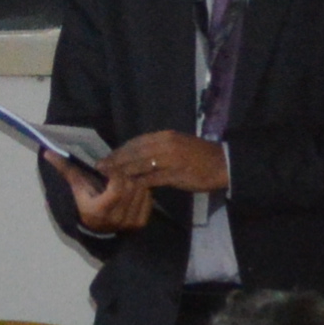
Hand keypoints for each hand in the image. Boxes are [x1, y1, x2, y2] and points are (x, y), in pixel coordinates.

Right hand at [52, 150, 151, 233]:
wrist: (96, 229)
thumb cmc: (85, 203)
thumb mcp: (76, 188)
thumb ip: (67, 169)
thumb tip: (48, 153)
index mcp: (101, 210)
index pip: (118, 186)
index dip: (115, 172)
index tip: (105, 167)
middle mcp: (118, 218)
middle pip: (132, 185)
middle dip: (124, 174)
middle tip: (115, 170)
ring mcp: (131, 222)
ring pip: (142, 190)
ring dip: (134, 179)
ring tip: (123, 177)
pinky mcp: (140, 223)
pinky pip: (148, 198)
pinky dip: (141, 189)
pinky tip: (131, 188)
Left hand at [99, 131, 229, 198]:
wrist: (223, 164)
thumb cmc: (200, 156)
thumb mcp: (178, 146)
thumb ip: (160, 149)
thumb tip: (140, 155)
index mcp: (165, 136)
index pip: (136, 142)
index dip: (120, 150)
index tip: (108, 157)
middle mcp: (165, 145)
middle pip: (134, 152)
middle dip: (115, 160)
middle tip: (100, 167)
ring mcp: (169, 159)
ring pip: (139, 165)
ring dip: (122, 172)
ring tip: (108, 178)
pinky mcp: (174, 174)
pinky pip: (151, 179)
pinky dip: (137, 183)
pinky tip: (128, 188)